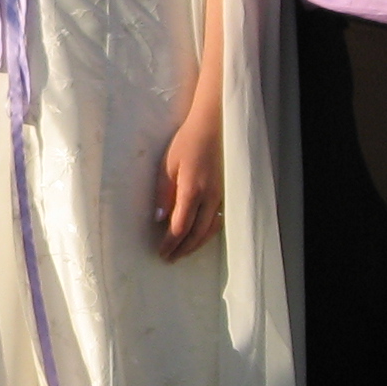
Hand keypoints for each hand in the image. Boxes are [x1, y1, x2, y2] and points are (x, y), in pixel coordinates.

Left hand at [153, 112, 223, 260]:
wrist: (214, 126)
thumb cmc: (187, 143)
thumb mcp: (167, 165)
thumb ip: (163, 193)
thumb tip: (159, 219)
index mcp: (192, 191)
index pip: (180, 227)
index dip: (171, 243)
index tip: (161, 252)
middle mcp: (210, 198)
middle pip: (197, 234)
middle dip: (183, 249)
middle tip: (170, 258)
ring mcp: (221, 196)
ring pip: (211, 230)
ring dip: (196, 244)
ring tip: (184, 252)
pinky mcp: (227, 192)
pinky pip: (219, 220)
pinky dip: (209, 233)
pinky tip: (201, 236)